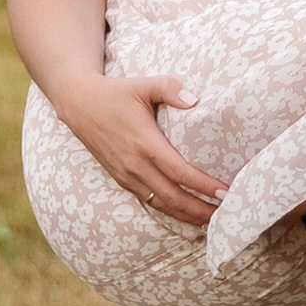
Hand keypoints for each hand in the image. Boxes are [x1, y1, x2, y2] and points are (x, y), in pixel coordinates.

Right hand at [61, 73, 227, 225]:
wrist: (79, 105)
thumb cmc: (115, 93)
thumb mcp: (143, 85)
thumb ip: (170, 88)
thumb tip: (194, 99)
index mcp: (144, 143)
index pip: (179, 172)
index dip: (203, 186)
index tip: (225, 192)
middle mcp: (135, 165)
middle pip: (173, 197)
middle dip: (200, 209)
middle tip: (226, 213)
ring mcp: (126, 175)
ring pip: (160, 204)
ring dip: (186, 215)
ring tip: (210, 220)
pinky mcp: (121, 179)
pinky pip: (148, 201)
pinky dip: (168, 211)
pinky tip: (184, 214)